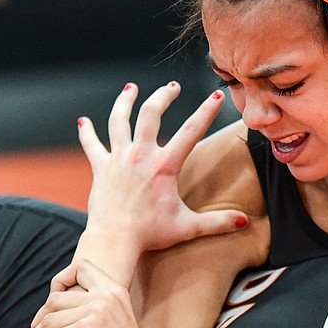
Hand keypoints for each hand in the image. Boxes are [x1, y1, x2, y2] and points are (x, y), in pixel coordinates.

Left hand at [28, 258, 156, 327]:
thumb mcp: (117, 318)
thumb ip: (98, 304)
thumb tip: (61, 300)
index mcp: (114, 289)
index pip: (81, 266)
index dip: (61, 279)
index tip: (54, 299)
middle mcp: (105, 296)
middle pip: (56, 298)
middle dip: (40, 317)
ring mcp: (96, 311)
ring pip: (49, 320)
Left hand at [79, 82, 247, 253]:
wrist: (114, 240)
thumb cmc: (150, 234)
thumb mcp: (187, 227)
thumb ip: (217, 222)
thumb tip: (244, 221)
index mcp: (165, 165)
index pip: (191, 131)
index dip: (206, 111)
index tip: (216, 96)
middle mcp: (141, 155)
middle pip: (151, 114)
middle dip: (163, 96)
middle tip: (172, 86)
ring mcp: (118, 159)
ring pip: (119, 120)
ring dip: (124, 102)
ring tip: (130, 89)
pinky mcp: (101, 168)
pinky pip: (92, 145)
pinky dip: (87, 133)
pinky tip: (83, 122)